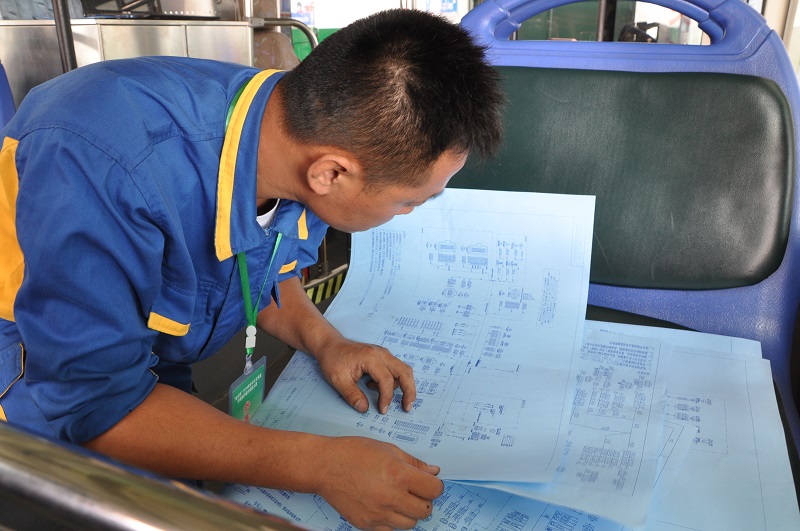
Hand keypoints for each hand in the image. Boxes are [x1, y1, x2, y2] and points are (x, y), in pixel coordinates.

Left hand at [313, 336, 415, 413]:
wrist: (330, 344)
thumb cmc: (333, 359)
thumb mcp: (338, 379)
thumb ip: (352, 395)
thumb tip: (364, 408)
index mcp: (371, 358)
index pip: (387, 380)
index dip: (386, 398)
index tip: (382, 410)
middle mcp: (382, 354)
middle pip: (405, 372)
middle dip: (409, 391)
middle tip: (407, 407)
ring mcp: (383, 354)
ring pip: (403, 370)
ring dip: (402, 386)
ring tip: (390, 400)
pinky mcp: (382, 356)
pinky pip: (396, 369)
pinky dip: (395, 381)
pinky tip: (378, 388)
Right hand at [316, 436, 443, 529]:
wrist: (325, 466)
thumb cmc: (354, 453)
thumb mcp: (388, 449)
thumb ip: (414, 463)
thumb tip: (434, 472)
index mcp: (398, 474)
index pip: (434, 490)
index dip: (434, 485)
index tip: (428, 482)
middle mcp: (390, 497)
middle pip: (425, 509)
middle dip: (423, 499)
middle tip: (413, 489)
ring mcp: (378, 514)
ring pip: (410, 523)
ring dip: (409, 512)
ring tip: (397, 498)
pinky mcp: (366, 525)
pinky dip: (392, 522)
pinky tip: (384, 507)